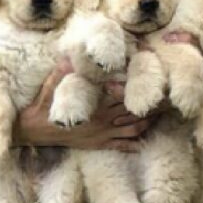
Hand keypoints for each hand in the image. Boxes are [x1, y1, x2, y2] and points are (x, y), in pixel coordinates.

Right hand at [15, 61, 152, 151]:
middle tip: (168, 100)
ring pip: (133, 128)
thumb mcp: (52, 86)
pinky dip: (135, 145)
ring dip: (148, 123)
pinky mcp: (100, 144)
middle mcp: (104, 119)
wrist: (35, 131)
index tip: (151, 83)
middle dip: (151, 105)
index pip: (122, 94)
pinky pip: (122, 146)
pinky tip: (146, 142)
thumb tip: (70, 57)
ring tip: (161, 116)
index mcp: (96, 104)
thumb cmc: (45, 106)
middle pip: (134, 111)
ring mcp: (104, 133)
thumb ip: (63, 72)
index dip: (137, 90)